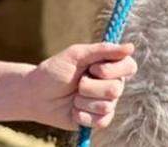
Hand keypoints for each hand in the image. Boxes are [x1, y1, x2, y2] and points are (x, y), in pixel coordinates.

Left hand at [20, 42, 136, 130]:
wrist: (36, 95)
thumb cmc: (55, 71)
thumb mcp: (76, 55)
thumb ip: (103, 50)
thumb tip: (131, 47)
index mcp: (109, 66)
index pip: (130, 66)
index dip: (114, 70)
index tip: (94, 68)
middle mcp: (112, 84)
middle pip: (116, 88)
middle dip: (90, 86)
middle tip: (78, 82)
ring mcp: (106, 103)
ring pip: (106, 105)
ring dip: (83, 100)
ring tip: (73, 96)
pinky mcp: (98, 120)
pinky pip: (99, 121)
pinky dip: (81, 114)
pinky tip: (73, 109)